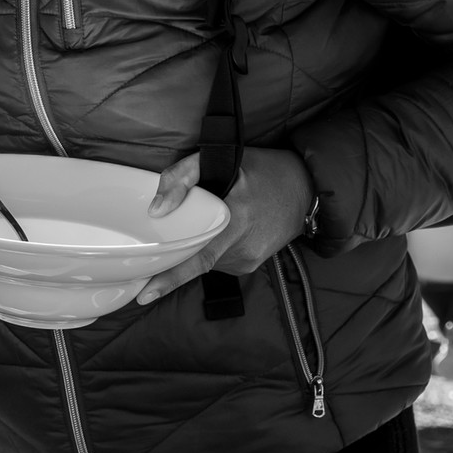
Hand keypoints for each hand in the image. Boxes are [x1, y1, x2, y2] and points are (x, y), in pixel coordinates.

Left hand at [136, 148, 315, 305]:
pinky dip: (209, 249)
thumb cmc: (261, 170)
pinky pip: (218, 261)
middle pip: (195, 261)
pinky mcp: (251, 264)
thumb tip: (156, 210)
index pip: (198, 256)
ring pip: (205, 262)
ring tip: (199, 224)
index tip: (146, 294)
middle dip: (170, 265)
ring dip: (193, 249)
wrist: (306, 187)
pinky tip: (216, 231)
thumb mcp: (221, 158)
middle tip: (146, 265)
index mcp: (237, 220)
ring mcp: (249, 259)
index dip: (171, 278)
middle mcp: (244, 247)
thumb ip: (182, 177)